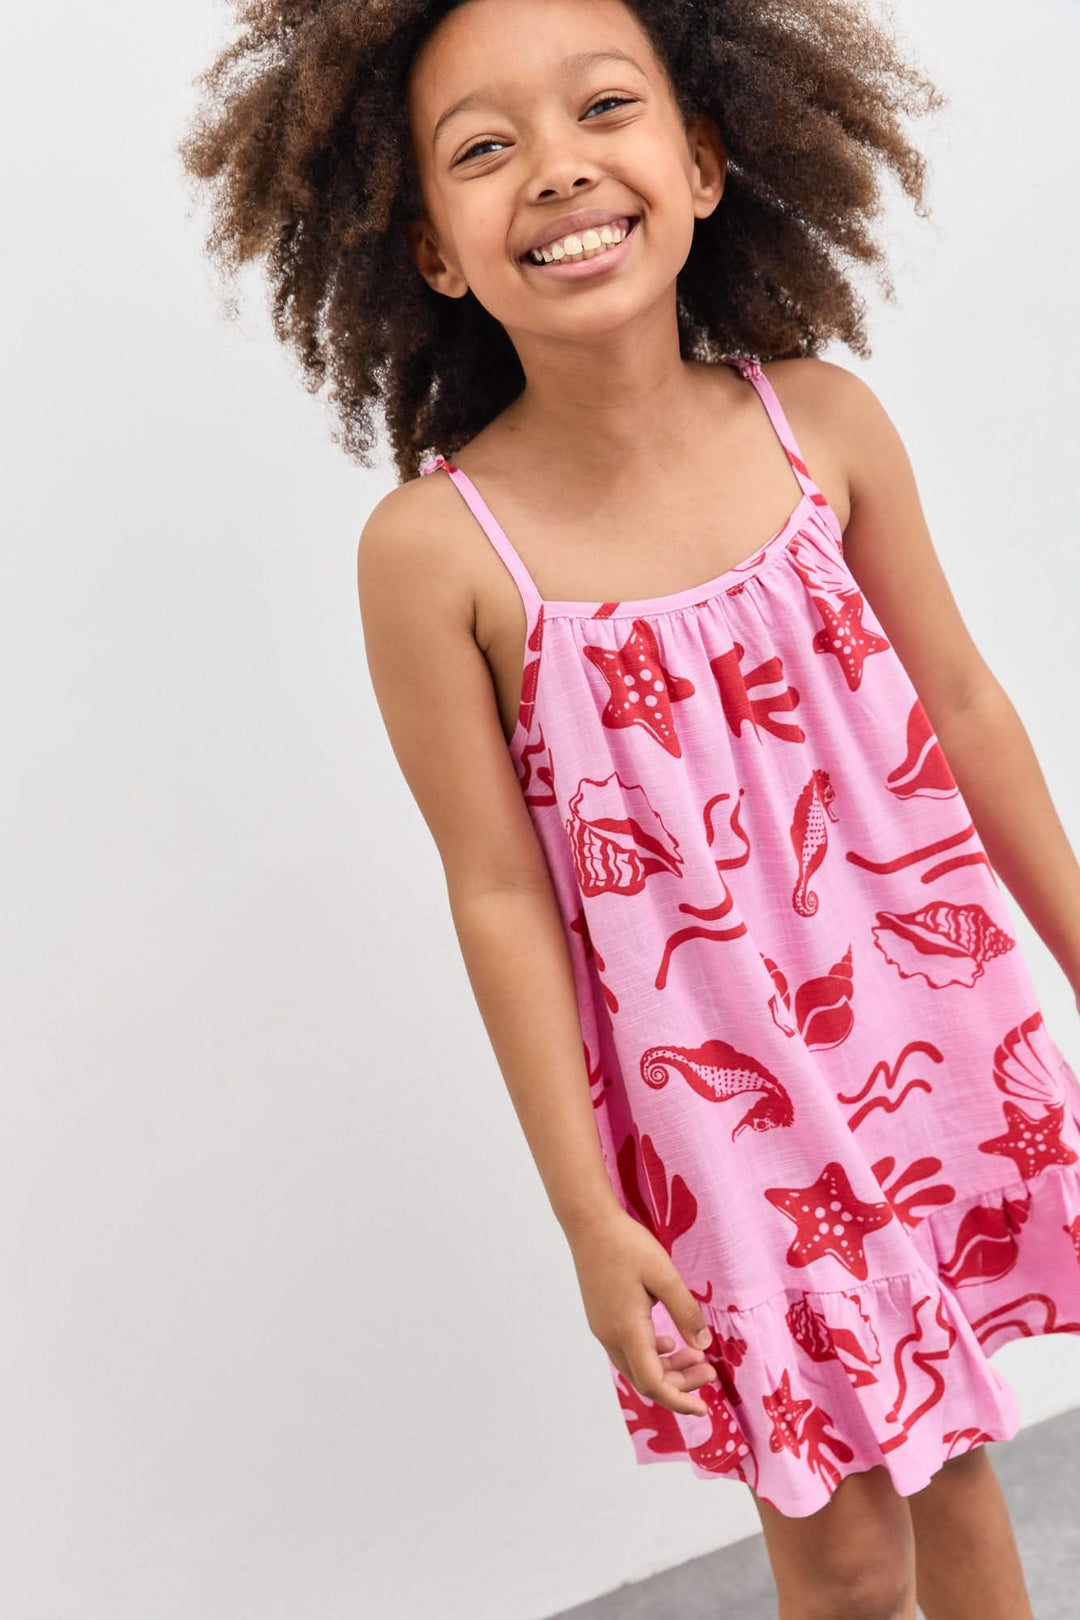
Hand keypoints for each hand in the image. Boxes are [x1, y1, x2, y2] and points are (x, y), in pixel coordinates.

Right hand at [566, 1205, 717, 1417]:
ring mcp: (603, 1327)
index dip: (680, 1401)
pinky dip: (651, 1354)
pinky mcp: (601, 1317)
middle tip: (710, 1372)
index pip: (654, 1383)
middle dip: (679, 1384)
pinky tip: (668, 1341)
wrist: (589, 1223)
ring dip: (666, 1368)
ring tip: (696, 1356)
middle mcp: (611, 1336)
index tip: (703, 1409)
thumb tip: (703, 1345)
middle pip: (645, 1379)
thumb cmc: (627, 1245)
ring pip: (636, 1365)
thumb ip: (685, 1312)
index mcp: (627, 1330)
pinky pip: (627, 1349)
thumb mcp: (664, 1275)